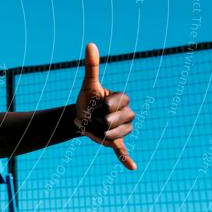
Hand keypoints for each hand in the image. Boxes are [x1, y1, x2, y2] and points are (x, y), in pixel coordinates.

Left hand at [74, 43, 136, 169]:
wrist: (79, 115)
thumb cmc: (87, 98)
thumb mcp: (88, 84)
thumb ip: (92, 66)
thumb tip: (90, 44)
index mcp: (123, 100)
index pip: (113, 106)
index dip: (100, 105)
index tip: (96, 103)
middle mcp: (128, 115)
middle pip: (112, 122)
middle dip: (97, 120)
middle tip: (93, 117)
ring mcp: (123, 130)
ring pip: (112, 135)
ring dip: (97, 133)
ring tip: (93, 127)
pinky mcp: (116, 143)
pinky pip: (122, 151)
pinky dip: (125, 159)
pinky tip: (132, 168)